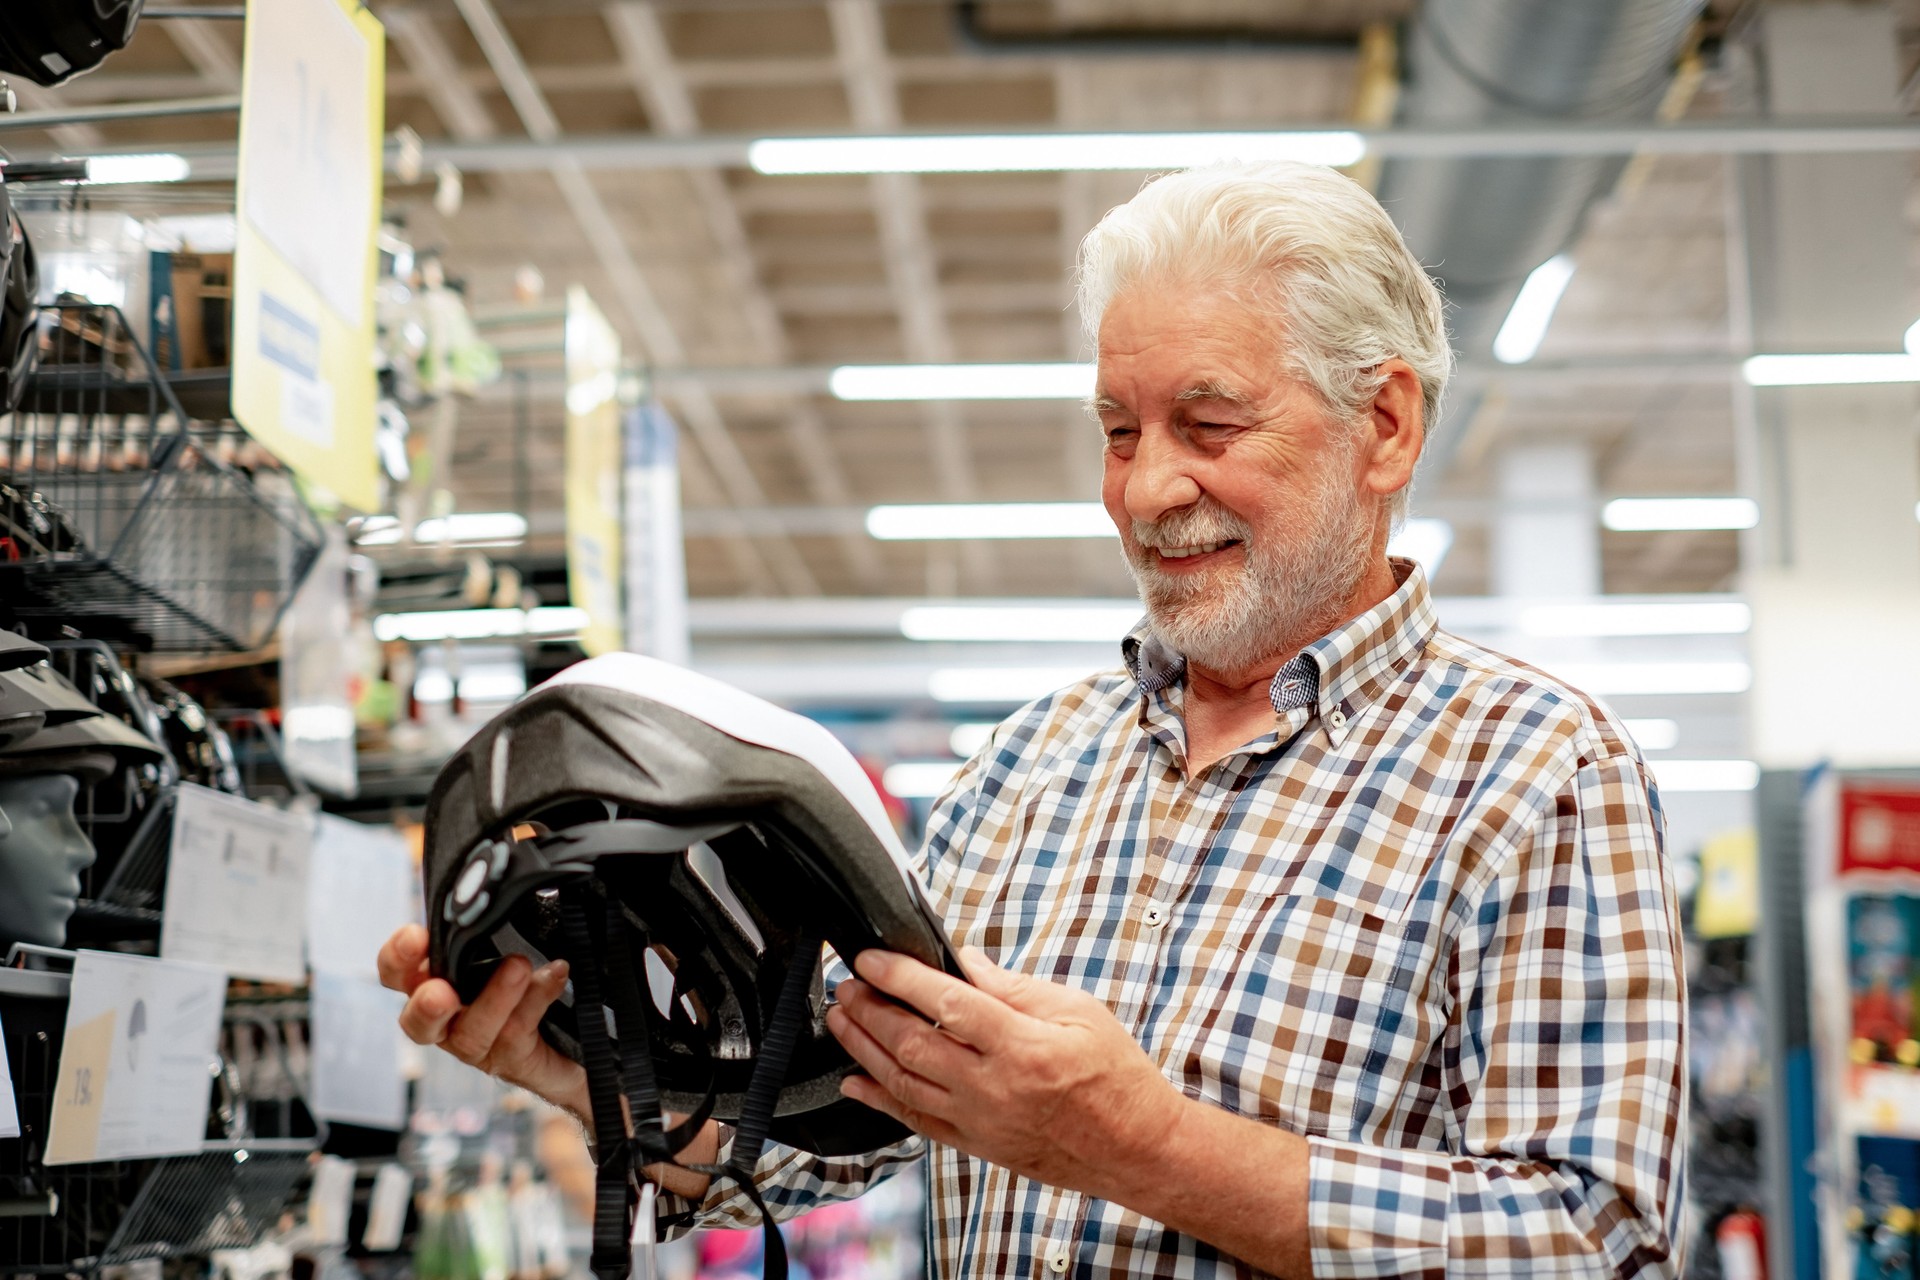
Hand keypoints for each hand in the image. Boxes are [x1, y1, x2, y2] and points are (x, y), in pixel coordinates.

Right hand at [376, 923, 588, 1123]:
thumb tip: (491, 887)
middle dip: (426, 1005)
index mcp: (436, 982)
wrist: (578, 1029)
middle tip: (440, 993)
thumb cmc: (532, 975)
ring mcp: (479, 1045)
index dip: (397, 957)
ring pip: (471, 1033)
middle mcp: (448, 1019)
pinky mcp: (512, 1060)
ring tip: (519, 966)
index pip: (397, 973)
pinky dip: (536, 999)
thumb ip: (488, 925)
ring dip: (494, 998)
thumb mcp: (509, 941)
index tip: (416, 936)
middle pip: (416, 1021)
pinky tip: (555, 975)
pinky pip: (516, 1034)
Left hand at [825, 946, 1185, 1203]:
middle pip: (913, 1044)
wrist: (1137, 1148)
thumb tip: (964, 961)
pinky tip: (855, 1080)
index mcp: (1023, 1046)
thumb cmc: (1116, 1075)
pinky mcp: (976, 1144)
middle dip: (870, 1010)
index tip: (871, 958)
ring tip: (840, 1018)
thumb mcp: (1078, 1012)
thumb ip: (1014, 988)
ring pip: (903, 1082)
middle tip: (846, 985)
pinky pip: (916, 1122)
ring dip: (863, 1048)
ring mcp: (980, 1121)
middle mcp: (994, 1088)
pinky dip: (880, 1100)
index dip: (901, 977)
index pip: (947, 1004)